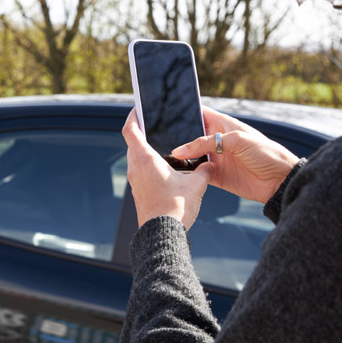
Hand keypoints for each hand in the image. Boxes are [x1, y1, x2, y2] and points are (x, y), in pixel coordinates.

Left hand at [122, 109, 211, 228]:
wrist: (162, 234)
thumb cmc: (176, 208)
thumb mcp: (196, 185)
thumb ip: (204, 170)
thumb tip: (211, 164)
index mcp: (145, 159)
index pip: (131, 129)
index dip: (132, 116)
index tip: (138, 108)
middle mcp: (135, 168)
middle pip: (132, 143)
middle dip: (142, 133)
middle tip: (155, 125)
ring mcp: (134, 182)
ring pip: (136, 159)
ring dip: (145, 151)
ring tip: (163, 146)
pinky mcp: (138, 193)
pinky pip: (140, 172)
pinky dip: (148, 166)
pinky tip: (165, 169)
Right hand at [172, 106, 298, 203]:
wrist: (279, 180)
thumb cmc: (266, 153)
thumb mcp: (237, 140)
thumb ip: (208, 142)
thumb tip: (181, 150)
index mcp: (224, 126)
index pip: (201, 114)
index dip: (186, 112)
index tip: (168, 112)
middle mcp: (217, 141)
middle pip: (191, 136)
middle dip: (178, 136)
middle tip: (160, 137)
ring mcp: (216, 159)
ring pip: (191, 155)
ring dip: (181, 156)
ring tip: (165, 155)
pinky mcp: (216, 176)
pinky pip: (197, 173)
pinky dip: (188, 173)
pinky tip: (177, 171)